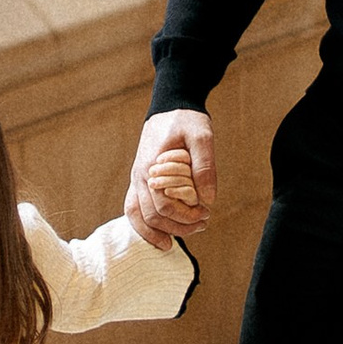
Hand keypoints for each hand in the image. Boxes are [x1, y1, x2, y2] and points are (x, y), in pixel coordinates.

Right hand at [130, 108, 214, 242]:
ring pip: (138, 215)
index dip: (186, 216)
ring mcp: (137, 178)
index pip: (164, 204)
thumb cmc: (186, 120)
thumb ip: (205, 167)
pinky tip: (162, 236)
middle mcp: (140, 175)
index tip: (206, 214)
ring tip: (182, 238)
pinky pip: (135, 208)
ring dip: (159, 231)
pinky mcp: (140, 180)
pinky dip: (145, 226)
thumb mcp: (202, 136)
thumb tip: (208, 200)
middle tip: (202, 225)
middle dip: (177, 226)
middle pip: (152, 215)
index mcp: (152, 166)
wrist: (171, 105)